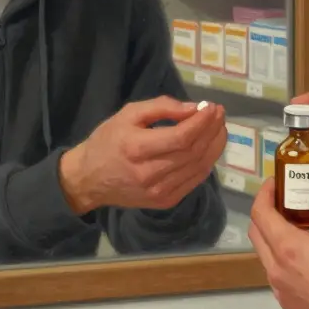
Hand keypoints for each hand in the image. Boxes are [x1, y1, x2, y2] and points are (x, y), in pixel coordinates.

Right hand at [59, 96, 225, 212]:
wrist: (89, 179)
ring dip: (215, 146)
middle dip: (212, 130)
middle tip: (219, 114)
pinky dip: (207, 162)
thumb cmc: (107, 141)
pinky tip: (210, 148)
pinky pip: (194, 181)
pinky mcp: (165, 202)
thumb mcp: (127, 114)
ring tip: (219, 128)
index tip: (212, 107)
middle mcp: (149, 174)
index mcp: (136, 148)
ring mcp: (159, 191)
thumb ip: (160, 107)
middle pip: (193, 152)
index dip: (202, 122)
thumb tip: (193, 108)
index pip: (181, 137)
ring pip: (198, 167)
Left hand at [248, 179, 308, 308]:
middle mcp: (275, 268)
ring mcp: (279, 287)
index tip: (275, 183)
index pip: (260, 213)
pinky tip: (302, 254)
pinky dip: (279, 255)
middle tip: (285, 200)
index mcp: (287, 247)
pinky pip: (274, 272)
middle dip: (265, 212)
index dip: (264, 193)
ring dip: (272, 235)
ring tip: (296, 225)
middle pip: (256, 232)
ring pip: (264, 253)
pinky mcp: (286, 301)